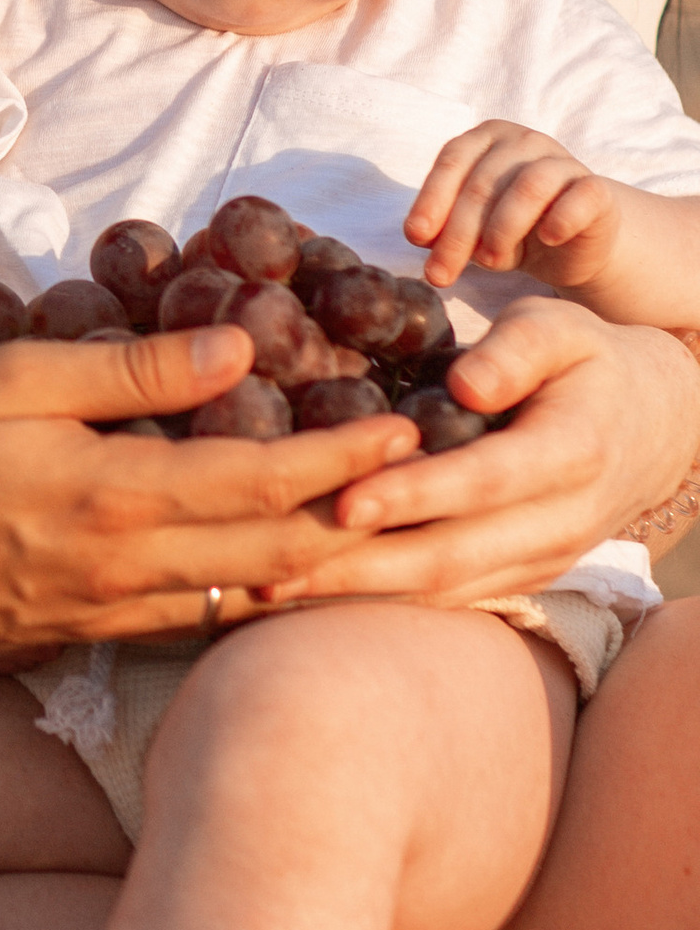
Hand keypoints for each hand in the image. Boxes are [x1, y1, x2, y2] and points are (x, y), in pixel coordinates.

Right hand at [0, 321, 422, 660]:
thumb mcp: (11, 378)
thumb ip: (130, 370)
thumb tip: (238, 350)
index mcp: (120, 497)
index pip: (267, 479)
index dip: (348, 456)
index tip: (408, 428)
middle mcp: (130, 570)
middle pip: (280, 551)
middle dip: (356, 516)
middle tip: (419, 482)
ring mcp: (109, 614)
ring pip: (245, 597)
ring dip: (314, 565)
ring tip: (368, 527)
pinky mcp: (85, 637)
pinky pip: (194, 619)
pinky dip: (250, 594)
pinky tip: (268, 573)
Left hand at [283, 301, 699, 602]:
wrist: (656, 424)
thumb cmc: (589, 361)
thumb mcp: (562, 327)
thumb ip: (516, 350)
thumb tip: (464, 385)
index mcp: (571, 452)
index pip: (483, 482)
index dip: (413, 495)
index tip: (344, 501)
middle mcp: (560, 520)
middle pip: (454, 555)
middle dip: (361, 565)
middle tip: (274, 562)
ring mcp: (542, 557)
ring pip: (447, 589)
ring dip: (359, 594)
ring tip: (273, 587)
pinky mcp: (522, 575)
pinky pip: (451, 598)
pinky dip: (383, 601)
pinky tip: (314, 594)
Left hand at [408, 122, 619, 294]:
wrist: (571, 247)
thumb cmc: (511, 232)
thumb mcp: (471, 230)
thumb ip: (444, 227)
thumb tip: (419, 236)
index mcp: (486, 139)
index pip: (452, 161)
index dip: (432, 200)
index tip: (415, 238)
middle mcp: (523, 141)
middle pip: (483, 182)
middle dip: (458, 233)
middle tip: (442, 274)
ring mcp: (562, 161)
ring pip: (528, 186)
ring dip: (503, 228)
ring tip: (490, 263)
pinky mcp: (596, 189)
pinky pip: (581, 197)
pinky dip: (561, 218)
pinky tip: (548, 239)